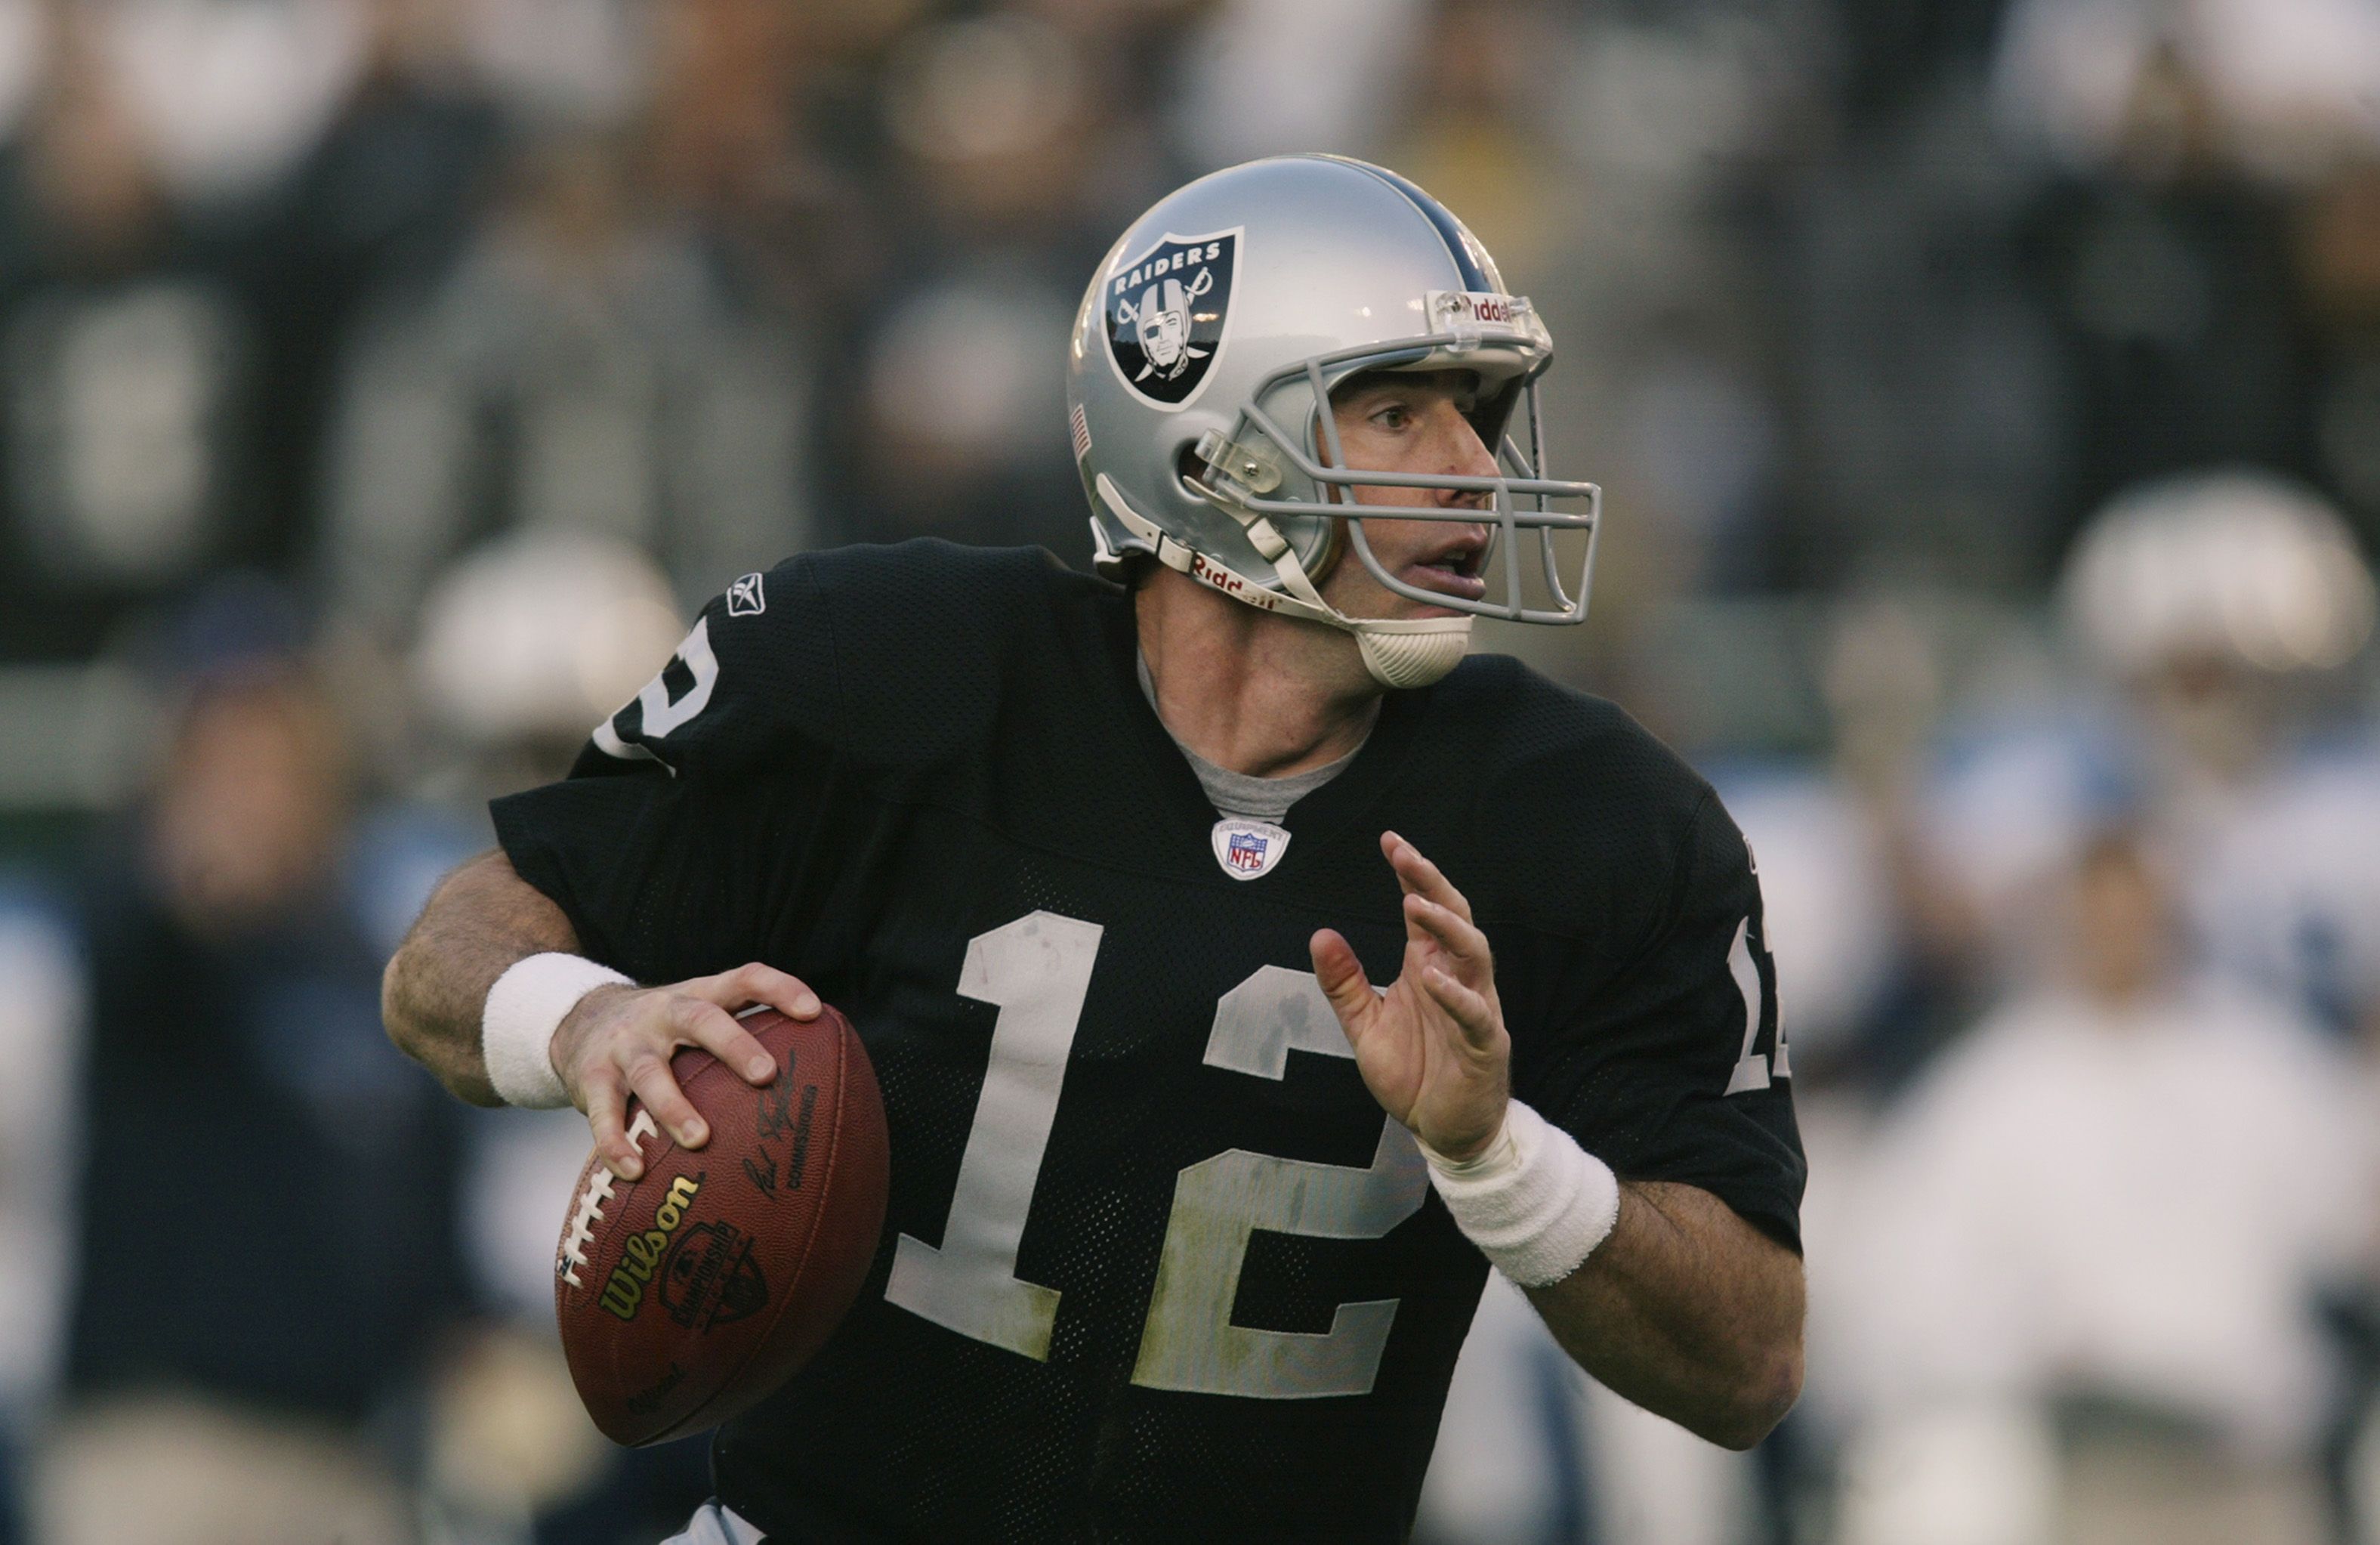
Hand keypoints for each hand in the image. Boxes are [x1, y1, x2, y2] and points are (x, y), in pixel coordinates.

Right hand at [552, 962, 819, 1179]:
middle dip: (734, 1045)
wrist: (578, 1022)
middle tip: (766, 1075)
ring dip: (674, 1106)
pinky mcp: (591, 1076)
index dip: (780, 989)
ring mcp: (626, 1044)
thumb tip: (821, 1080)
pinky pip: (603, 1112)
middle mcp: (663, 1013)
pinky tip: (635, 1171)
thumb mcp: (698, 1018)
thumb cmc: (662, 1031)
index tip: (815, 1012)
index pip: (745, 978)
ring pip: (650, 1071)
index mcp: (698, 996)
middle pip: (701, 1020)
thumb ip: (743, 1037)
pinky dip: (616, 1142)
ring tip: (699, 1139)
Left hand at [1311, 832, 1509, 1160]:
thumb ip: (1344, 984)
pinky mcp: (1485, 1045)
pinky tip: (1432, 977)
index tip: (1391, 842)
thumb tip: (1320, 935)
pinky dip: (1456, 994)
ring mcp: (1475, 1009)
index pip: (1425, 911)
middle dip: (1432, 883)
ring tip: (1417, 905)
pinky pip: (1475, 1013)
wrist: (1446, 1132)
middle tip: (1405, 855)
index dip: (1412, 876)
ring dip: (1447, 928)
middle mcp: (1457, 979)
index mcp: (1429, 968)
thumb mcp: (1365, 1027)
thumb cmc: (1415, 1074)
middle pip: (1454, 918)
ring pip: (1475, 954)